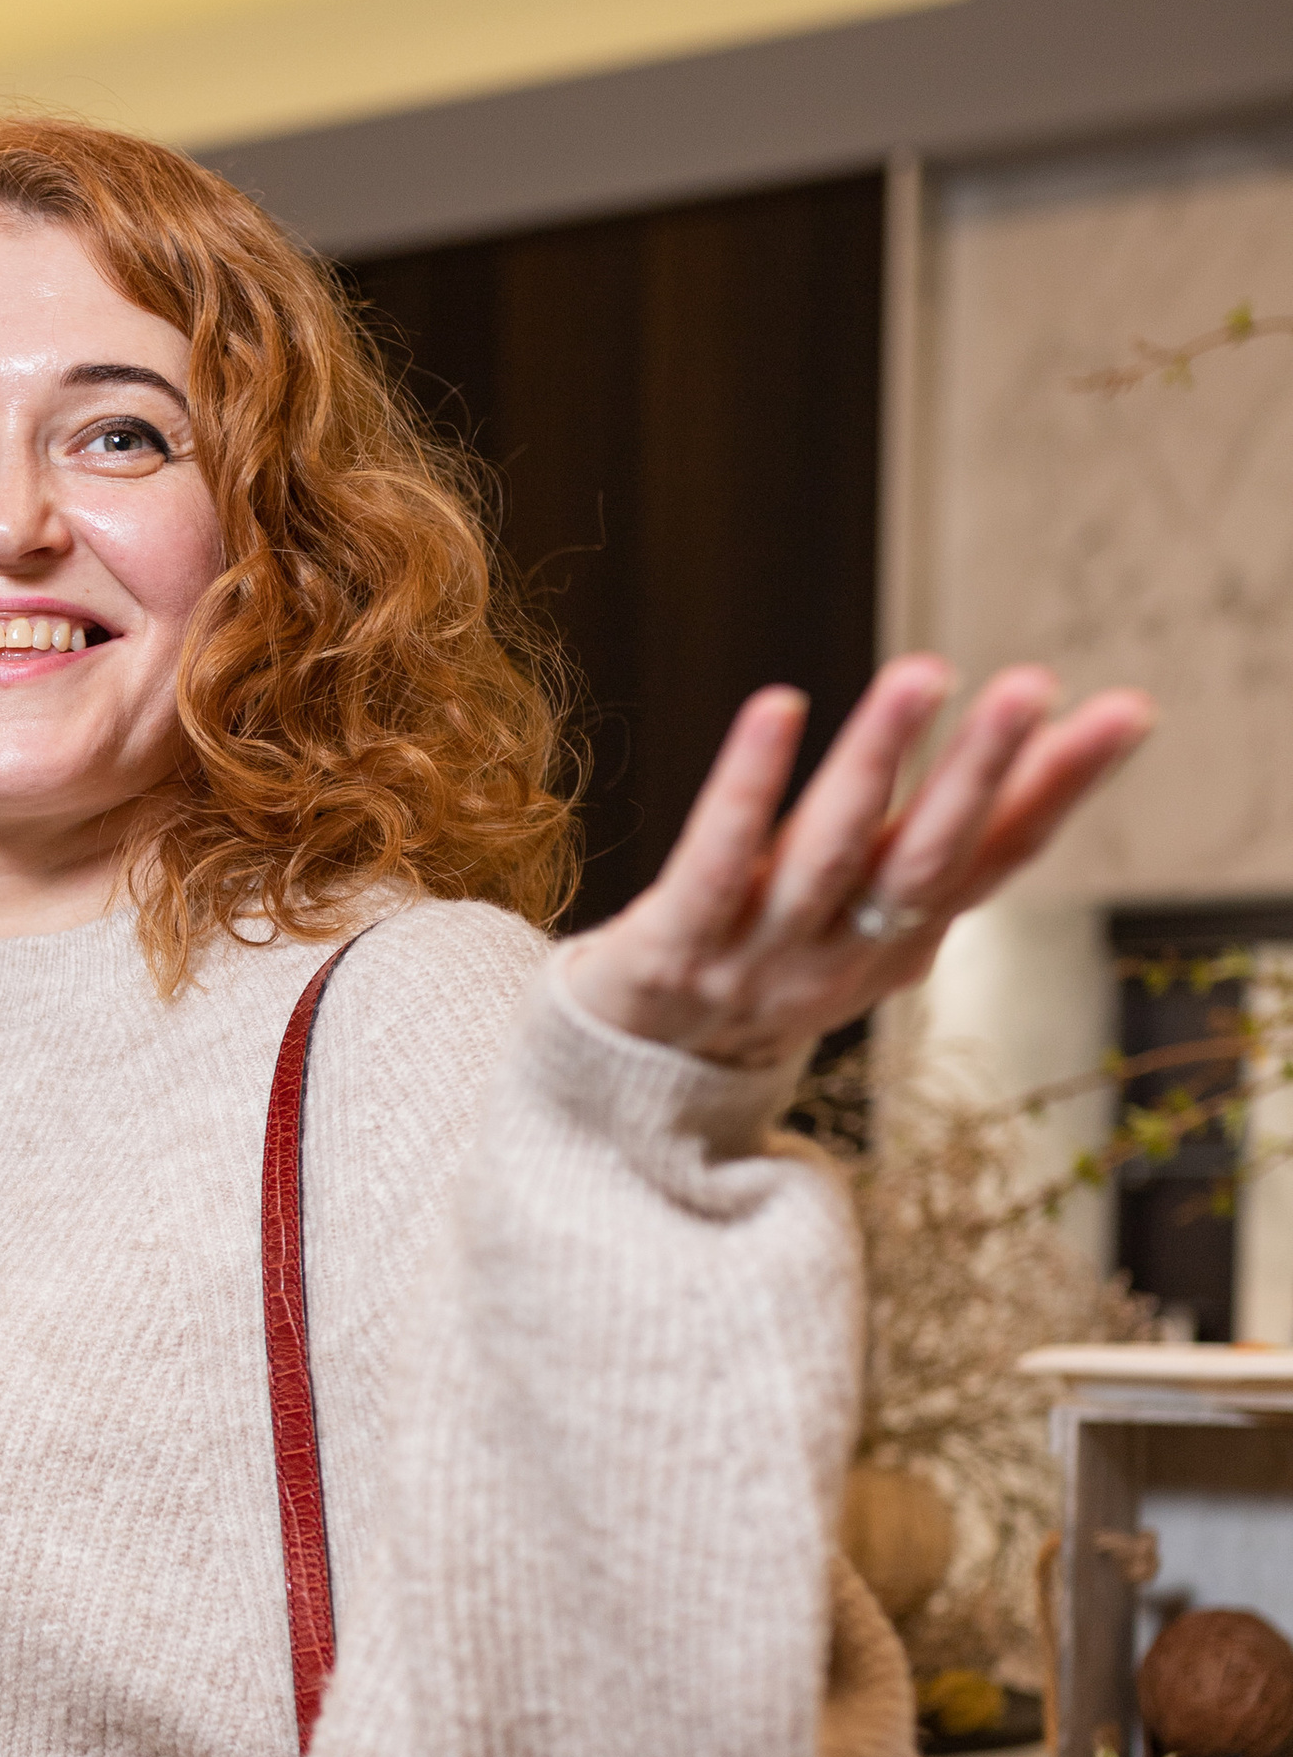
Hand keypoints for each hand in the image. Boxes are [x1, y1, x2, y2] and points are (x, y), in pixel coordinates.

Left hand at [561, 657, 1154, 1069]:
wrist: (629, 1081)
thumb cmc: (758, 965)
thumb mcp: (864, 917)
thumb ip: (943, 843)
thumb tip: (1046, 754)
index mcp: (899, 942)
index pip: (995, 860)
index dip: (1061, 789)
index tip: (1128, 710)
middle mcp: (841, 956)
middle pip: (925, 861)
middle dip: (981, 772)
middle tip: (1035, 685)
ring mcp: (756, 958)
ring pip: (829, 855)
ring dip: (877, 761)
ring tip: (923, 675)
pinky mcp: (671, 950)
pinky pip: (713, 863)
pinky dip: (749, 786)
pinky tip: (778, 706)